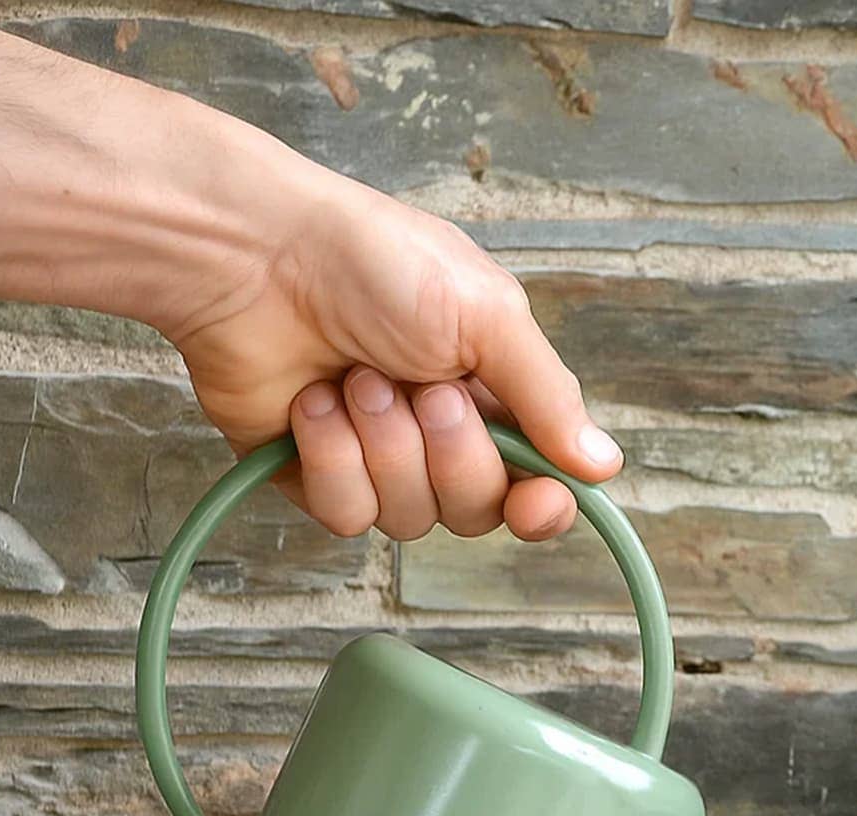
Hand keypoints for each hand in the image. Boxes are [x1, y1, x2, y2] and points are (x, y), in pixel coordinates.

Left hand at [161, 172, 618, 541]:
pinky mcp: (318, 478)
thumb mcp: (485, 313)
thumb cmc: (370, 260)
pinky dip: (331, 458)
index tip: (534, 503)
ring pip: (411, 520)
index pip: (537, 487)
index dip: (541, 508)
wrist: (251, 255)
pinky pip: (348, 516)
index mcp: (495, 396)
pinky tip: (313, 403)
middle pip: (477, 511)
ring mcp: (379, 463)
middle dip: (449, 454)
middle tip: (421, 389)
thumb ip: (547, 395)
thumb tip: (605, 465)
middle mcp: (442, 439)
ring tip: (354, 379)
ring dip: (384, 447)